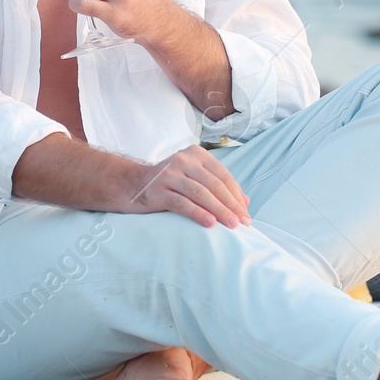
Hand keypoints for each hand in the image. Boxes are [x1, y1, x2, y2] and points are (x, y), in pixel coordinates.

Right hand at [119, 146, 250, 228]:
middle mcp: (183, 160)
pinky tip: (210, 223)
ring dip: (219, 210)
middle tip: (243, 223)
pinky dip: (198, 213)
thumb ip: (218, 186)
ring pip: (200, 193)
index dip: (236, 196)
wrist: (133, 185)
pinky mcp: (158, 190)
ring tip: (232, 225)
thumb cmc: (170, 184)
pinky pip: (182, 203)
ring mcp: (169, 174)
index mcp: (196, 154)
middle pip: (214, 185)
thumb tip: (245, 202)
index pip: (223, 176)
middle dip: (231, 205)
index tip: (246, 214)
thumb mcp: (195, 178)